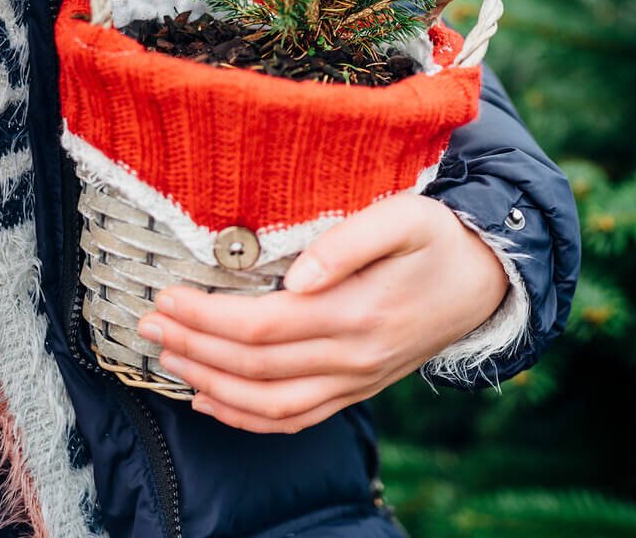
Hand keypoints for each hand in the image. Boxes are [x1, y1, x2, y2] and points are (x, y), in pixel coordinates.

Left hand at [136, 193, 508, 432]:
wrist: (488, 280)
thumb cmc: (440, 238)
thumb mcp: (405, 217)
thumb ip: (350, 241)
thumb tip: (295, 276)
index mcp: (360, 313)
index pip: (264, 326)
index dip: (207, 316)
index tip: (166, 296)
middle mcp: (354, 358)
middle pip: (254, 366)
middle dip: (193, 346)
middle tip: (148, 323)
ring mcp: (356, 381)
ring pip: (268, 404)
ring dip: (209, 385)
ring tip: (167, 358)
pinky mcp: (358, 390)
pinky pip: (294, 418)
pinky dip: (245, 418)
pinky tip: (208, 401)